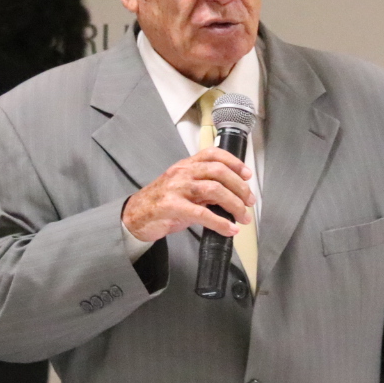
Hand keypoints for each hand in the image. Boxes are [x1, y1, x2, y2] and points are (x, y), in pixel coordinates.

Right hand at [120, 147, 254, 243]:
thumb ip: (203, 186)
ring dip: (234, 204)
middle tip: (249, 201)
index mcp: (185, 165)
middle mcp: (182, 173)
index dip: (234, 162)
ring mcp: (176, 188)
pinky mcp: (172, 207)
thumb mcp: (182, 188)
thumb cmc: (159, 202)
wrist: (134, 217)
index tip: (247, 174)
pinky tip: (229, 228)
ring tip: (243, 216)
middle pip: (219, 172)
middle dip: (240, 187)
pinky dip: (220, 222)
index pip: (213, 154)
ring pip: (214, 190)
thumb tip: (230, 194)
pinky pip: (202, 213)